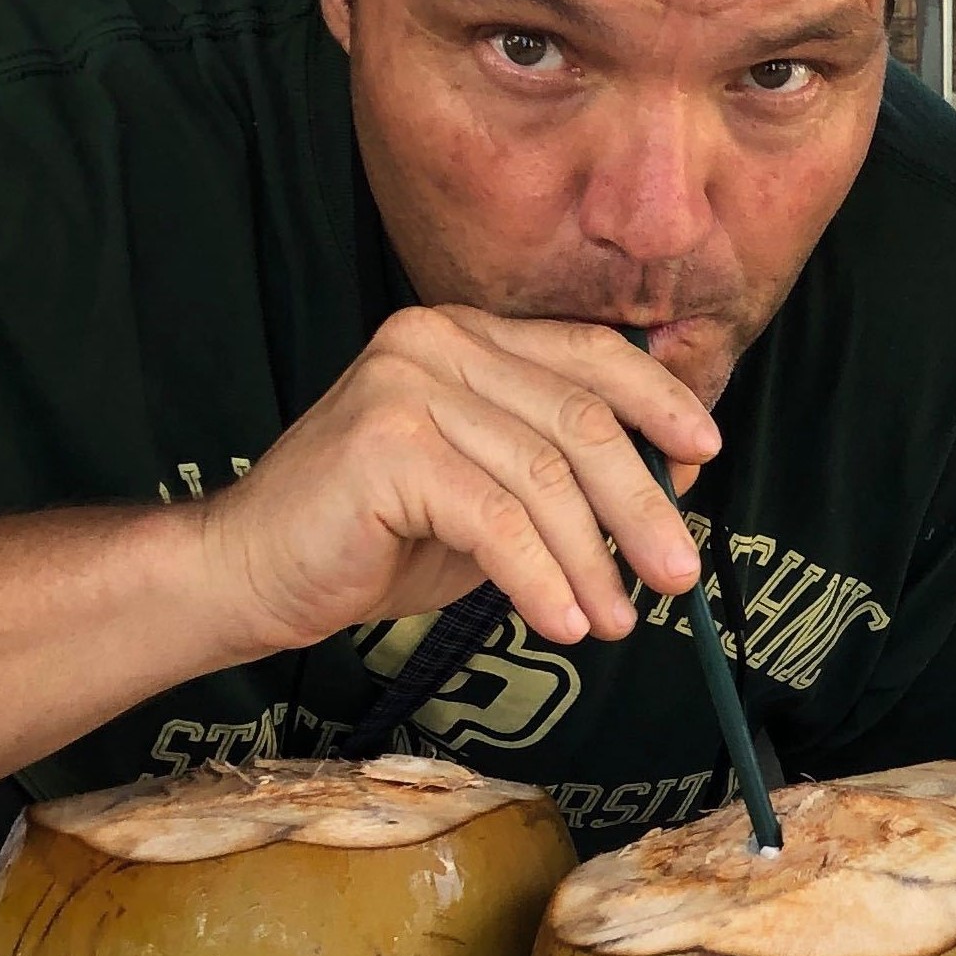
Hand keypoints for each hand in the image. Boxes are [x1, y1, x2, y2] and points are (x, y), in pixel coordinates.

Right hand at [196, 306, 719, 656]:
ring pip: (544, 478)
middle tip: (679, 574)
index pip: (589, 353)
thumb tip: (674, 478)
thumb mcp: (492, 492)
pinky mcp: (384, 446)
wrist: (249, 572)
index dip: (658, 400)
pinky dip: (542, 578)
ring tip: (621, 621)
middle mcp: (436, 339)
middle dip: (641, 505)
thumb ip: (565, 472)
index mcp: (467, 333)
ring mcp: (404, 385)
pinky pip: (496, 522)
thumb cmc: (376, 536)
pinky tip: (564, 622)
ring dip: (595, 560)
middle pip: (579, 420)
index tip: (705, 453)